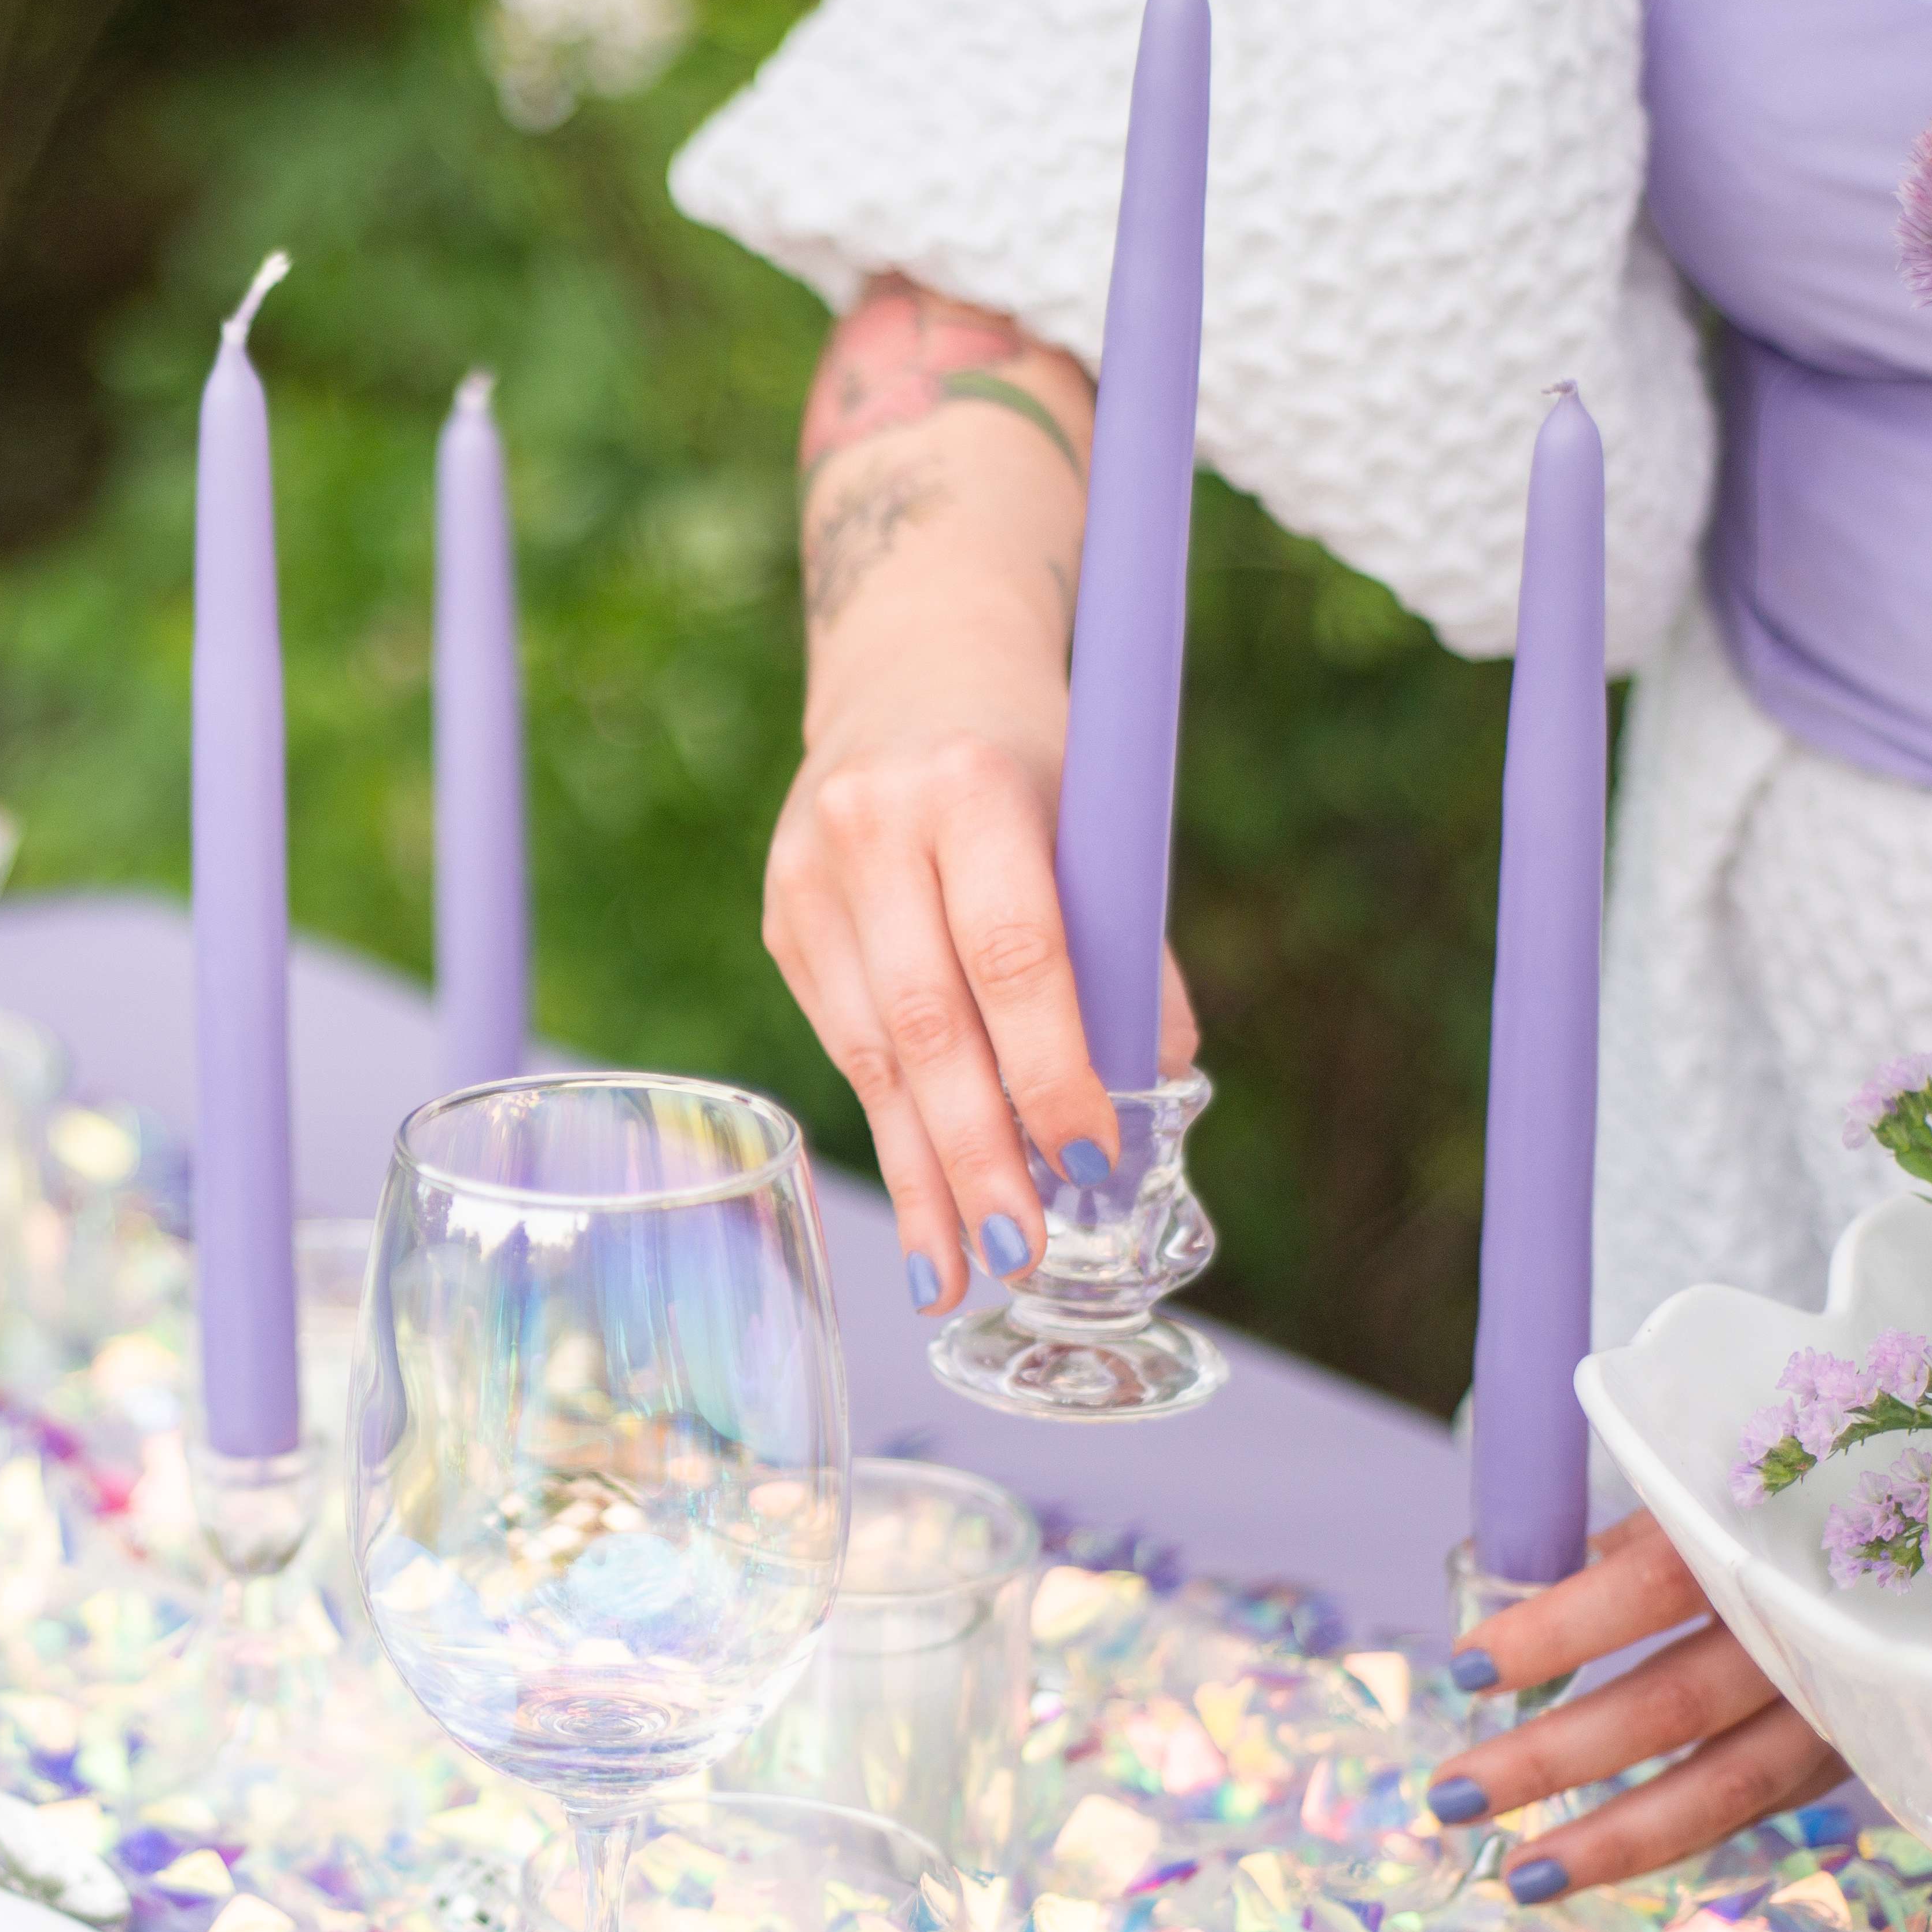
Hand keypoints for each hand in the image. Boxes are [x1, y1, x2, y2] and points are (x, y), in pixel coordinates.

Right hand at [763, 723, 1200, 1310]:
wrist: (907, 663)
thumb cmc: (1029, 754)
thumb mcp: (1092, 816)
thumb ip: (1119, 943)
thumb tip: (1150, 1081)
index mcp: (967, 785)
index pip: (1012, 952)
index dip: (1052, 1066)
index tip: (1094, 1158)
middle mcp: (868, 829)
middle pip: (927, 1021)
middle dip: (975, 1151)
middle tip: (1021, 1248)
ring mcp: (808, 877)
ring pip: (871, 1052)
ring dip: (924, 1170)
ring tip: (963, 1268)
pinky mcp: (782, 919)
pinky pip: (844, 1044)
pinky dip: (893, 1129)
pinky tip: (925, 1204)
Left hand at [1424, 1510, 1850, 1901]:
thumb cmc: (1807, 1495)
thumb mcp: (1723, 1488)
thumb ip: (1640, 1540)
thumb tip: (1533, 1588)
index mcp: (1760, 1543)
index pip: (1645, 1589)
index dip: (1555, 1632)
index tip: (1467, 1668)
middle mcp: (1804, 1631)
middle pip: (1668, 1707)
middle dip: (1551, 1759)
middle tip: (1452, 1795)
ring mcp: (1841, 1702)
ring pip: (1721, 1789)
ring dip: (1613, 1842)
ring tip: (1519, 1878)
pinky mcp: (1859, 1749)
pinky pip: (1756, 1806)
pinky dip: (1677, 1837)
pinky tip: (1600, 1862)